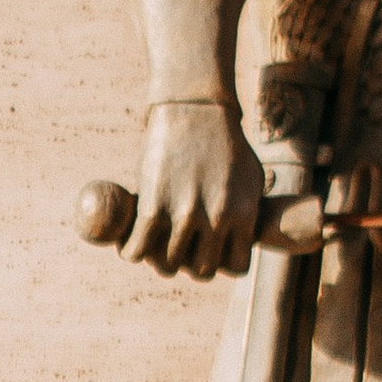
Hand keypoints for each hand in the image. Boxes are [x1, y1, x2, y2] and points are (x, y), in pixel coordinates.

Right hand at [123, 101, 262, 280]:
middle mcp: (217, 219)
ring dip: (158, 260)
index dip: (221, 262)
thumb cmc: (224, 144)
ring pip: (168, 265)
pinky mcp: (154, 206)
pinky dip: (132, 251)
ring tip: (152, 247)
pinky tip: (130, 244)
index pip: (235, 267)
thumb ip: (250, 212)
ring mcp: (185, 214)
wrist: (194, 110)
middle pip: (202, 271)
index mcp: (244, 214)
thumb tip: (245, 240)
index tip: (210, 250)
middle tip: (178, 248)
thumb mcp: (251, 178)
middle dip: (190, 264)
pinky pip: (139, 249)